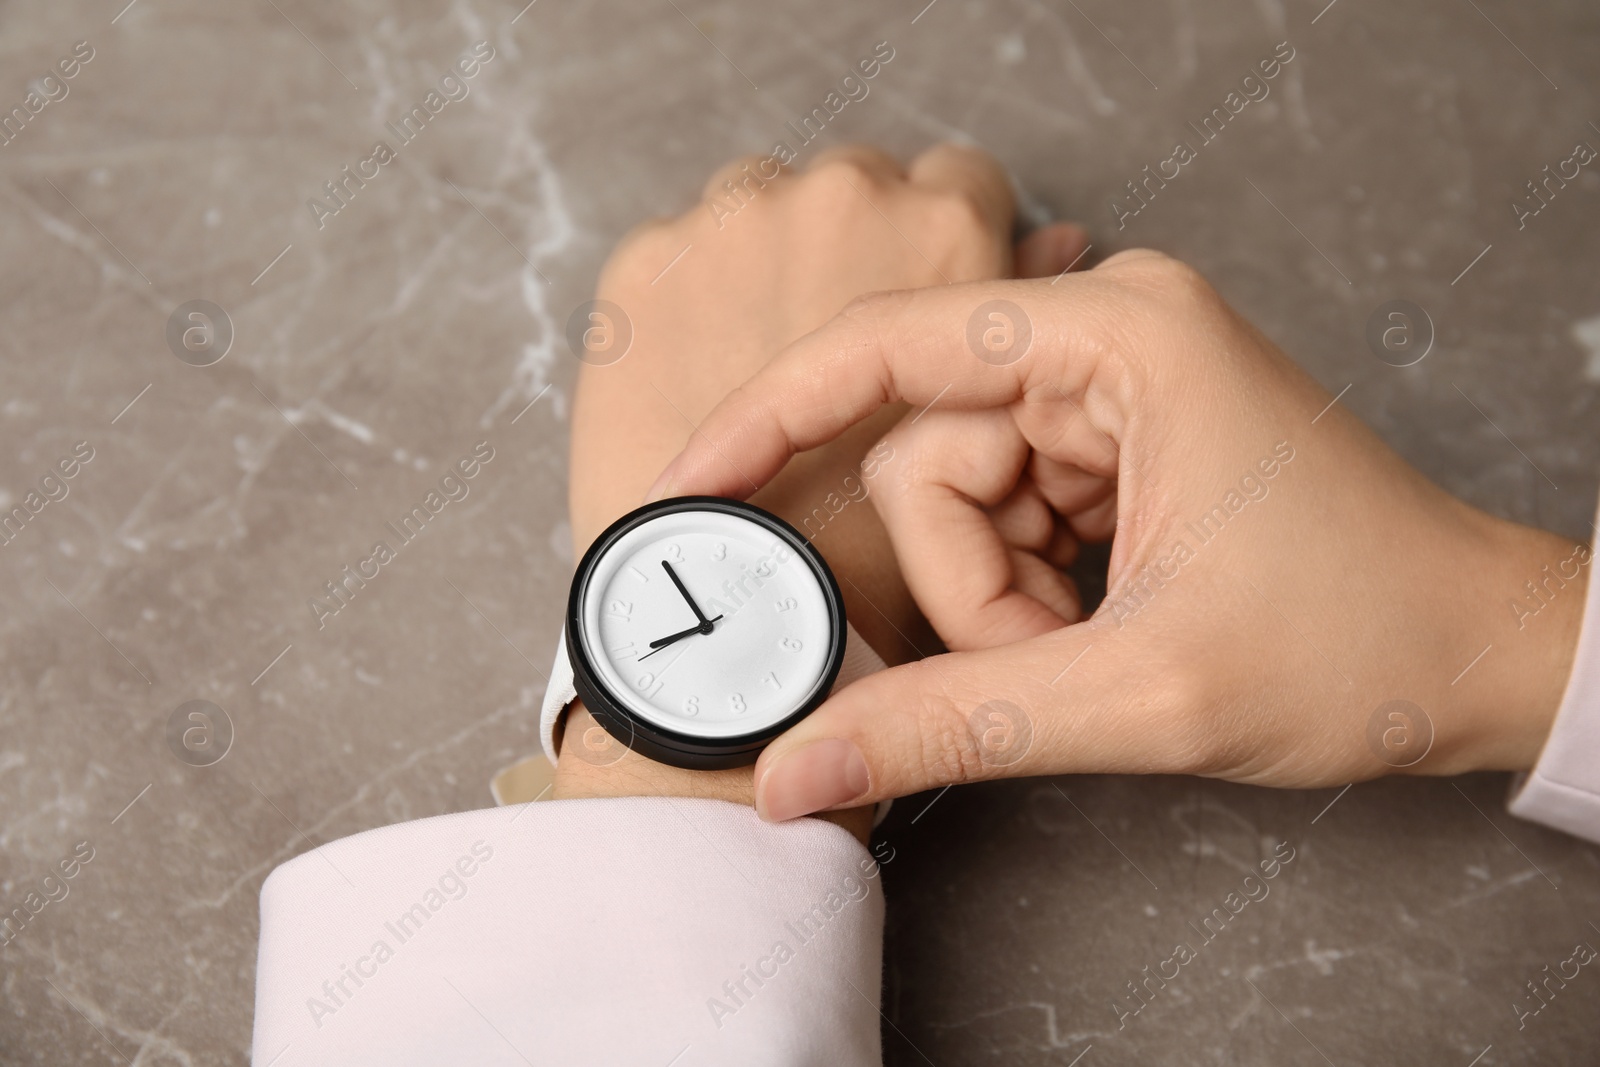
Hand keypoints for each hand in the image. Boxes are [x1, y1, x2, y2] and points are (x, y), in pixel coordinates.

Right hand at [652, 250, 1588, 820]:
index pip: (890, 350)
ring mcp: (1108, 390)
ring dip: (1002, 606)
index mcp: (1120, 335)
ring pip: (956, 502)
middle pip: (926, 457)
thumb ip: (954, 725)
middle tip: (1054, 655)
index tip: (690, 489)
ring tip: (1098, 647)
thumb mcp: (1142, 692)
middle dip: (970, 589)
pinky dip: (1024, 598)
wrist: (1479, 660)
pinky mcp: (1109, 443)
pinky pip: (1000, 520)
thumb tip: (797, 767)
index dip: (772, 419)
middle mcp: (1106, 335)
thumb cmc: (1362, 643)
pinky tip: (1100, 624)